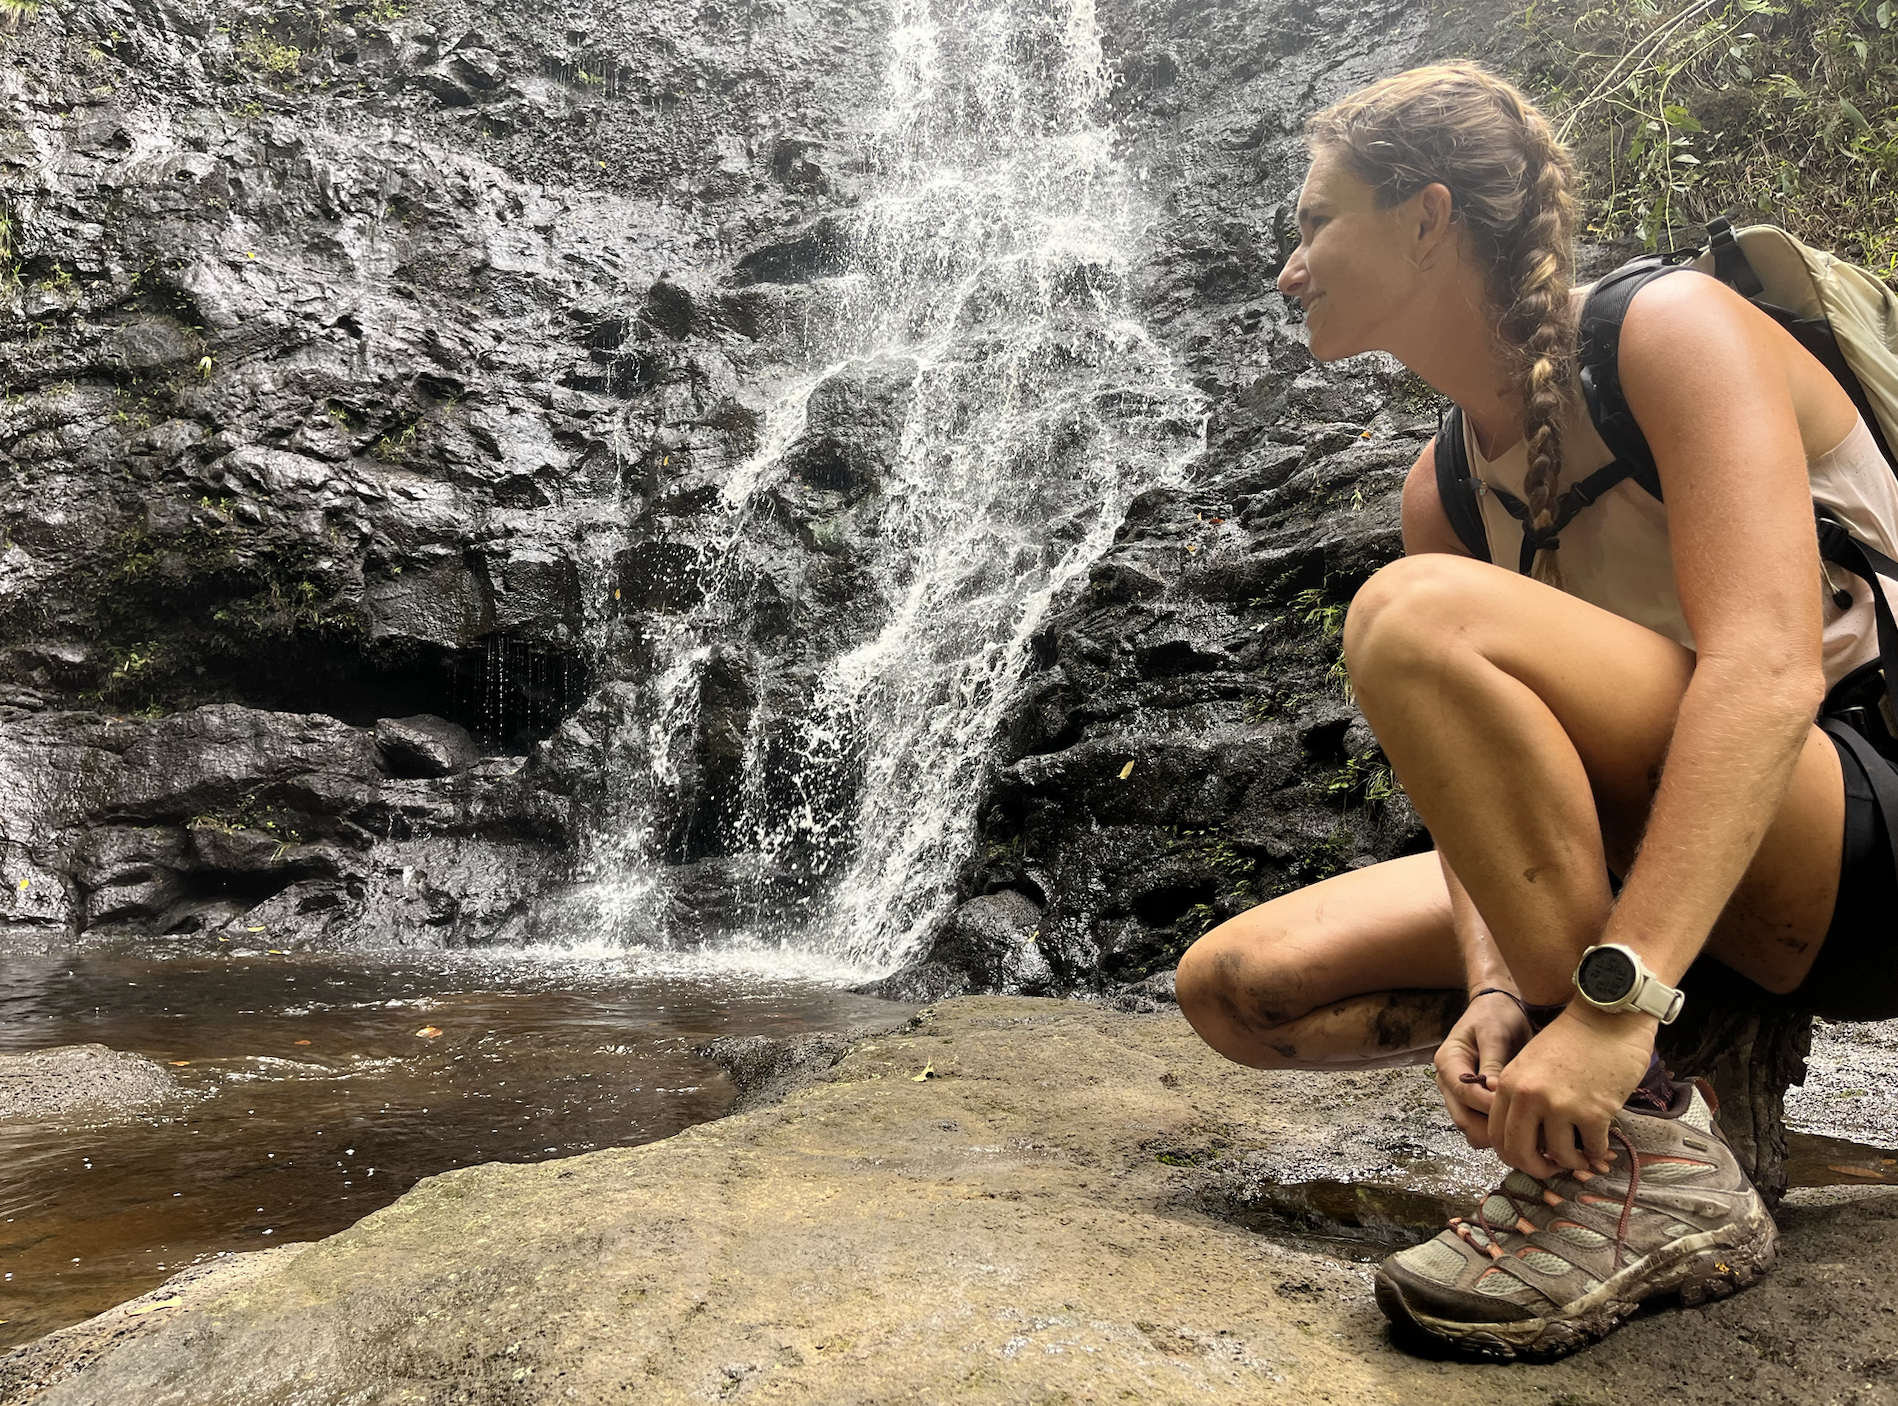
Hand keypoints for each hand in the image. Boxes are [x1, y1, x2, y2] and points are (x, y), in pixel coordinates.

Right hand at [1433, 990, 1531, 1149]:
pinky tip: (1523, 1122)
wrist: (1499, 1008)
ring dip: (1497, 1133)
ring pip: (1472, 1128)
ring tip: (1527, 1125)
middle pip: (1464, 1118)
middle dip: (1493, 1126)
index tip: (1517, 1105)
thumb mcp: (1495, 1033)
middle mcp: (1448, 1082)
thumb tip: (1492, 1090)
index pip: (1463, 1092)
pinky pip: (1483, 1126)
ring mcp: (1460, 1095)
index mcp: (1448, 1062)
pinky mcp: (1474, 1103)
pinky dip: (1500, 1130)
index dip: (1489, 1103)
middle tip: (1527, 1124)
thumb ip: (1492, 1062)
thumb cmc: (1496, 1016)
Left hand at [1488, 1004, 1656, 1178]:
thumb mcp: (1530, 1062)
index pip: (1498, 1136)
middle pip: (1520, 1153)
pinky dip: (1597, 1153)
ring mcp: (1561, 1107)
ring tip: (1580, 1157)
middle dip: (1536, 1168)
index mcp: (1509, 1084)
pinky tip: (1600, 1147)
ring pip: (1559, 1156)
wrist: (1607, 1017)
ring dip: (1571, 1162)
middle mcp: (1530, 1097)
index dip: (1512, 1155)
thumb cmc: (1571, 1039)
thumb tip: (1522, 1136)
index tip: (1528, 1158)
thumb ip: (1520, 1095)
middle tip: (1551, 1169)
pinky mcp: (1594, 1113)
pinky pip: (1592, 1149)